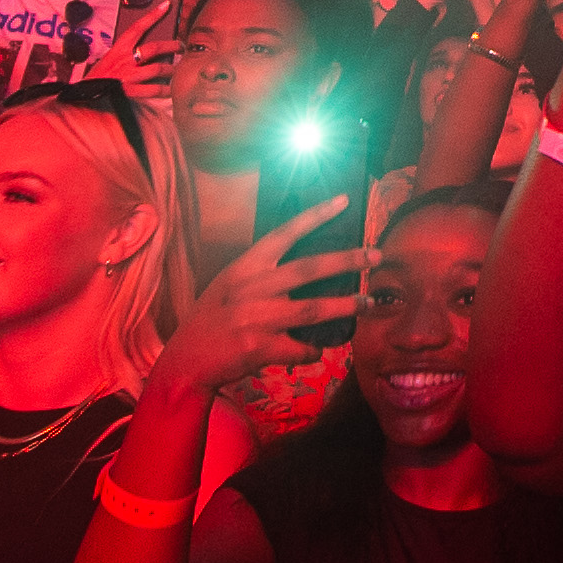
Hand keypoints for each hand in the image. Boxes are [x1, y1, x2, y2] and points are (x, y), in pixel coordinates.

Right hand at [164, 194, 369, 391]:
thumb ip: (260, 275)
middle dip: (348, 260)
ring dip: (347, 306)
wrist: (186, 361)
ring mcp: (257, 318)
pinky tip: (319, 349)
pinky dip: (315, 350)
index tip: (344, 201)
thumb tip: (303, 269)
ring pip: (315, 309)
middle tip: (377, 255)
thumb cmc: (211, 320)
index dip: (315, 216)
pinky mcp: (260, 347)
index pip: (284, 234)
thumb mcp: (228, 285)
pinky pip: (303, 347)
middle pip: (311, 268)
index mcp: (245, 267)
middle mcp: (252, 288)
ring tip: (369, 302)